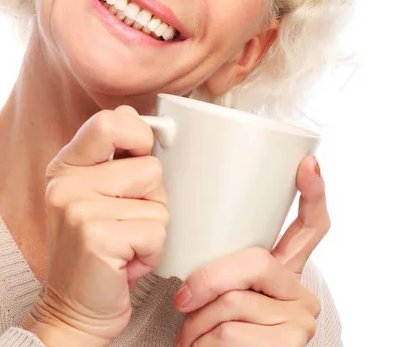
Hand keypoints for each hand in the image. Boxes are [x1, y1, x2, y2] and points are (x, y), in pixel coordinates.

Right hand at [20, 106, 167, 346]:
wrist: (74, 310)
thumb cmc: (95, 250)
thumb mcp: (95, 194)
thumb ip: (113, 156)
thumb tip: (132, 114)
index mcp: (67, 166)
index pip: (109, 122)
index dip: (139, 135)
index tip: (141, 156)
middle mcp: (67, 183)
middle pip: (150, 168)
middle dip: (152, 200)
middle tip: (127, 222)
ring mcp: (78, 210)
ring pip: (158, 202)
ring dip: (153, 228)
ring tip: (126, 242)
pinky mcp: (97, 238)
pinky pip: (155, 232)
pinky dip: (152, 253)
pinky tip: (127, 262)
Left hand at [173, 154, 328, 345]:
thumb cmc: (211, 328)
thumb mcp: (218, 289)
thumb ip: (223, 262)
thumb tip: (193, 226)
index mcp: (284, 270)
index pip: (310, 227)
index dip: (312, 193)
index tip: (308, 164)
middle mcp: (300, 293)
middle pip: (256, 261)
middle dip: (209, 279)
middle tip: (181, 297)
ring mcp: (299, 322)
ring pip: (235, 301)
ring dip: (198, 321)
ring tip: (191, 334)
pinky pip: (232, 332)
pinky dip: (202, 342)